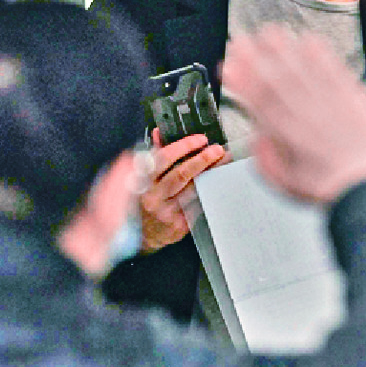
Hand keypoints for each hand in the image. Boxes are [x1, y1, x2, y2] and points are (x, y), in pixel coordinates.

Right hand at [139, 129, 229, 251]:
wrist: (144, 234)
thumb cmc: (144, 200)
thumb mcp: (143, 177)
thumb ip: (154, 154)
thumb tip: (160, 132)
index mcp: (142, 180)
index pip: (163, 158)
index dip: (183, 147)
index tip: (200, 139)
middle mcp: (152, 196)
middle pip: (181, 174)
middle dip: (202, 159)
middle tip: (217, 149)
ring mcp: (166, 212)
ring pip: (192, 189)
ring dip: (211, 174)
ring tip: (224, 161)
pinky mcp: (178, 224)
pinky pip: (198, 204)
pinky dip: (209, 191)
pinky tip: (219, 181)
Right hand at [221, 25, 365, 204]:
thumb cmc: (330, 189)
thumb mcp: (285, 184)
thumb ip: (265, 160)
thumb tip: (257, 139)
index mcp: (285, 132)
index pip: (256, 97)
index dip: (239, 79)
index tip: (227, 65)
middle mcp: (304, 111)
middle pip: (274, 76)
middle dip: (254, 56)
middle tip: (241, 40)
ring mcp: (328, 101)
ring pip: (301, 67)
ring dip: (283, 47)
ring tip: (269, 32)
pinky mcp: (352, 97)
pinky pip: (333, 68)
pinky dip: (320, 53)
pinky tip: (310, 40)